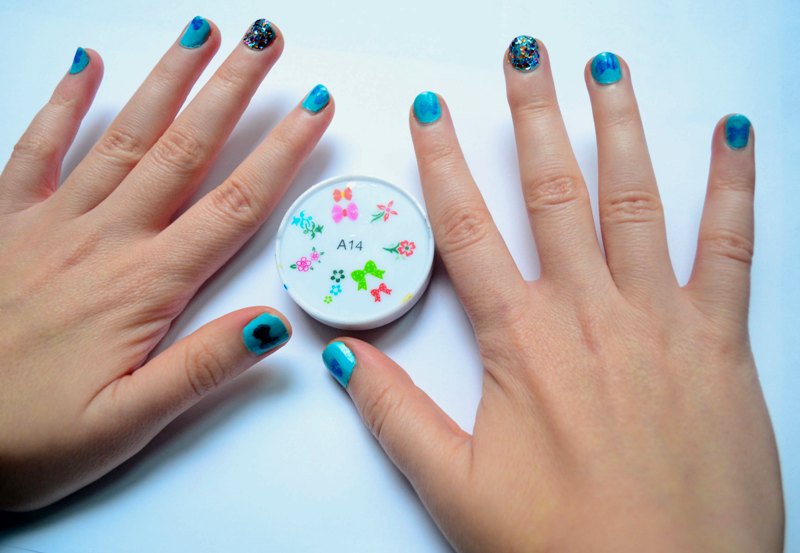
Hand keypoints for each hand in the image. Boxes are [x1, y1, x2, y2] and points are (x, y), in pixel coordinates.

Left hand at [0, 17, 332, 509]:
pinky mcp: (4, 222)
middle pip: (185, 150)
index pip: (232, 206)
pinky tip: (86, 65)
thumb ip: (201, 368)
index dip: (280, 152)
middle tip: (267, 43)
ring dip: (169, 80)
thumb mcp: (127, 422)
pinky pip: (35, 147)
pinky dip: (63, 103)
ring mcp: (49, 222)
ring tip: (201, 32)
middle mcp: (102, 240)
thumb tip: (272, 324)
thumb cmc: (27, 437)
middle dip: (233, 90)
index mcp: (142, 287)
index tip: (312, 109)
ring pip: (124, 134)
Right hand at [324, 41, 782, 550]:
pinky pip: (730, 246)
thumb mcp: (456, 488)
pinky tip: (732, 136)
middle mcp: (590, 313)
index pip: (467, 230)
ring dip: (618, 124)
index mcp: (523, 342)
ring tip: (606, 68)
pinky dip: (733, 185)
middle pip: (552, 190)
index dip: (444, 163)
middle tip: (524, 56)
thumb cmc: (567, 547)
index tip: (431, 111)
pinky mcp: (721, 342)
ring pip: (634, 198)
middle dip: (533, 115)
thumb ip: (395, 414)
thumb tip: (342, 357)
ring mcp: (661, 320)